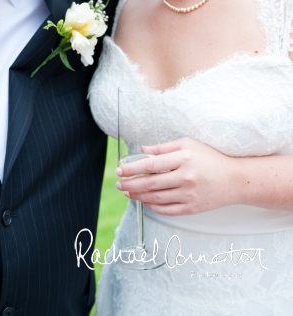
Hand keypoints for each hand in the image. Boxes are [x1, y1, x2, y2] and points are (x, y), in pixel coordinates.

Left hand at [115, 137, 238, 215]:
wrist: (235, 180)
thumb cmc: (210, 159)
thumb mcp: (188, 145)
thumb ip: (163, 147)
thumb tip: (142, 151)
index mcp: (183, 159)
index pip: (149, 165)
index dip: (131, 169)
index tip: (119, 170)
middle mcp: (186, 178)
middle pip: (150, 183)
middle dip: (130, 184)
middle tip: (119, 184)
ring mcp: (189, 195)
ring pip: (156, 198)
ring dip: (138, 196)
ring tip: (127, 192)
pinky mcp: (193, 208)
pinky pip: (167, 210)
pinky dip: (152, 207)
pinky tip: (144, 201)